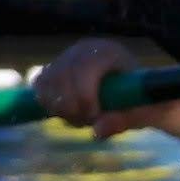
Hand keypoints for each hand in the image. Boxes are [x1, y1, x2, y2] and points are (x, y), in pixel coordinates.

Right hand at [33, 39, 179, 139]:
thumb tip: (97, 131)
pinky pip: (39, 83)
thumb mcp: (139, 113)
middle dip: (72, 106)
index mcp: (110, 52)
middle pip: (63, 75)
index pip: (85, 67)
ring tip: (79, 117)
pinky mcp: (54, 67)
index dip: (84, 95)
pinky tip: (65, 112)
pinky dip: (47, 102)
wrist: (132, 95)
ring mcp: (67, 56)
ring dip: (59, 107)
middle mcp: (85, 49)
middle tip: (87, 122)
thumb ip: (123, 120)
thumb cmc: (140, 102)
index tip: (94, 116)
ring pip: (48, 81)